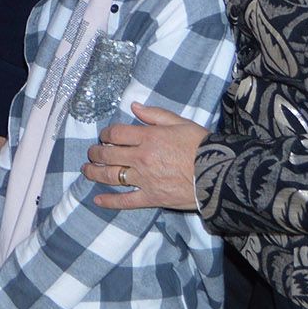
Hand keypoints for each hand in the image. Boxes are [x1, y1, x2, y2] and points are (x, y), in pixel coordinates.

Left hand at [83, 103, 206, 209]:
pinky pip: (126, 201)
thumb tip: (133, 107)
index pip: (116, 134)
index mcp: (148, 138)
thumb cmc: (202, 146)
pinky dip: (110, 201)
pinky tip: (97, 200)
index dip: (106, 134)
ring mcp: (144, 180)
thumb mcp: (181, 123)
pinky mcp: (151, 198)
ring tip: (87, 171)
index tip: (105, 136)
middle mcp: (141, 158)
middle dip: (95, 153)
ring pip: (111, 177)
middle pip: (108, 155)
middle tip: (91, 153)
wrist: (220, 173)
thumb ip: (155, 115)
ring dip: (94, 173)